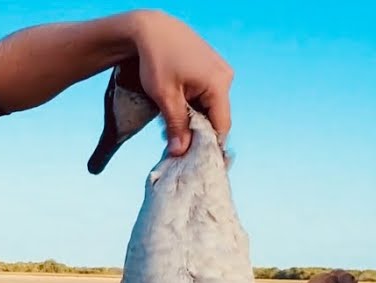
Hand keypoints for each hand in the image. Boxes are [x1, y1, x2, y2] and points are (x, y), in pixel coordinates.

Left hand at [128, 10, 233, 154]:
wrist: (151, 30)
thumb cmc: (157, 60)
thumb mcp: (164, 97)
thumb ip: (176, 125)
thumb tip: (181, 151)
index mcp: (218, 84)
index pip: (221, 126)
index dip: (207, 146)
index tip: (192, 160)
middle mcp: (225, 78)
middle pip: (215, 117)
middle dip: (195, 132)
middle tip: (173, 143)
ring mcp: (219, 72)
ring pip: (208, 107)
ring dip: (191, 119)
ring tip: (168, 124)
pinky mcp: (210, 69)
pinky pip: (204, 95)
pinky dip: (191, 105)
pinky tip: (173, 108)